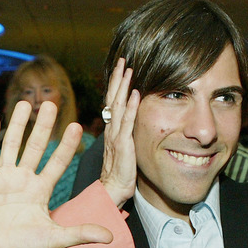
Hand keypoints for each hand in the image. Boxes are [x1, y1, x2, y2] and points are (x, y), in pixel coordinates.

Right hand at [0, 101, 112, 247]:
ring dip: (18, 124)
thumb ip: (81, 233)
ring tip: (26, 104)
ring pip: (12, 145)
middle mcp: (24, 179)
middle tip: (52, 103)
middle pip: (36, 146)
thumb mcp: (56, 238)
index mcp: (42, 189)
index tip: (77, 126)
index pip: (58, 162)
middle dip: (43, 125)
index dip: (67, 145)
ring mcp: (4, 178)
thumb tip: (111, 237)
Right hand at [100, 58, 138, 207]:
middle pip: (113, 97)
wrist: (113, 188)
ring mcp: (116, 134)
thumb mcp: (124, 146)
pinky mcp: (122, 143)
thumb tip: (135, 119)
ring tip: (129, 68)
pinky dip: (130, 106)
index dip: (116, 83)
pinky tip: (135, 93)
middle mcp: (112, 127)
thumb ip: (127, 131)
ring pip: (118, 105)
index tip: (121, 66)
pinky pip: (127, 122)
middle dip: (118, 77)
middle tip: (123, 59)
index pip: (112, 100)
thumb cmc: (120, 169)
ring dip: (124, 85)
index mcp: (112, 127)